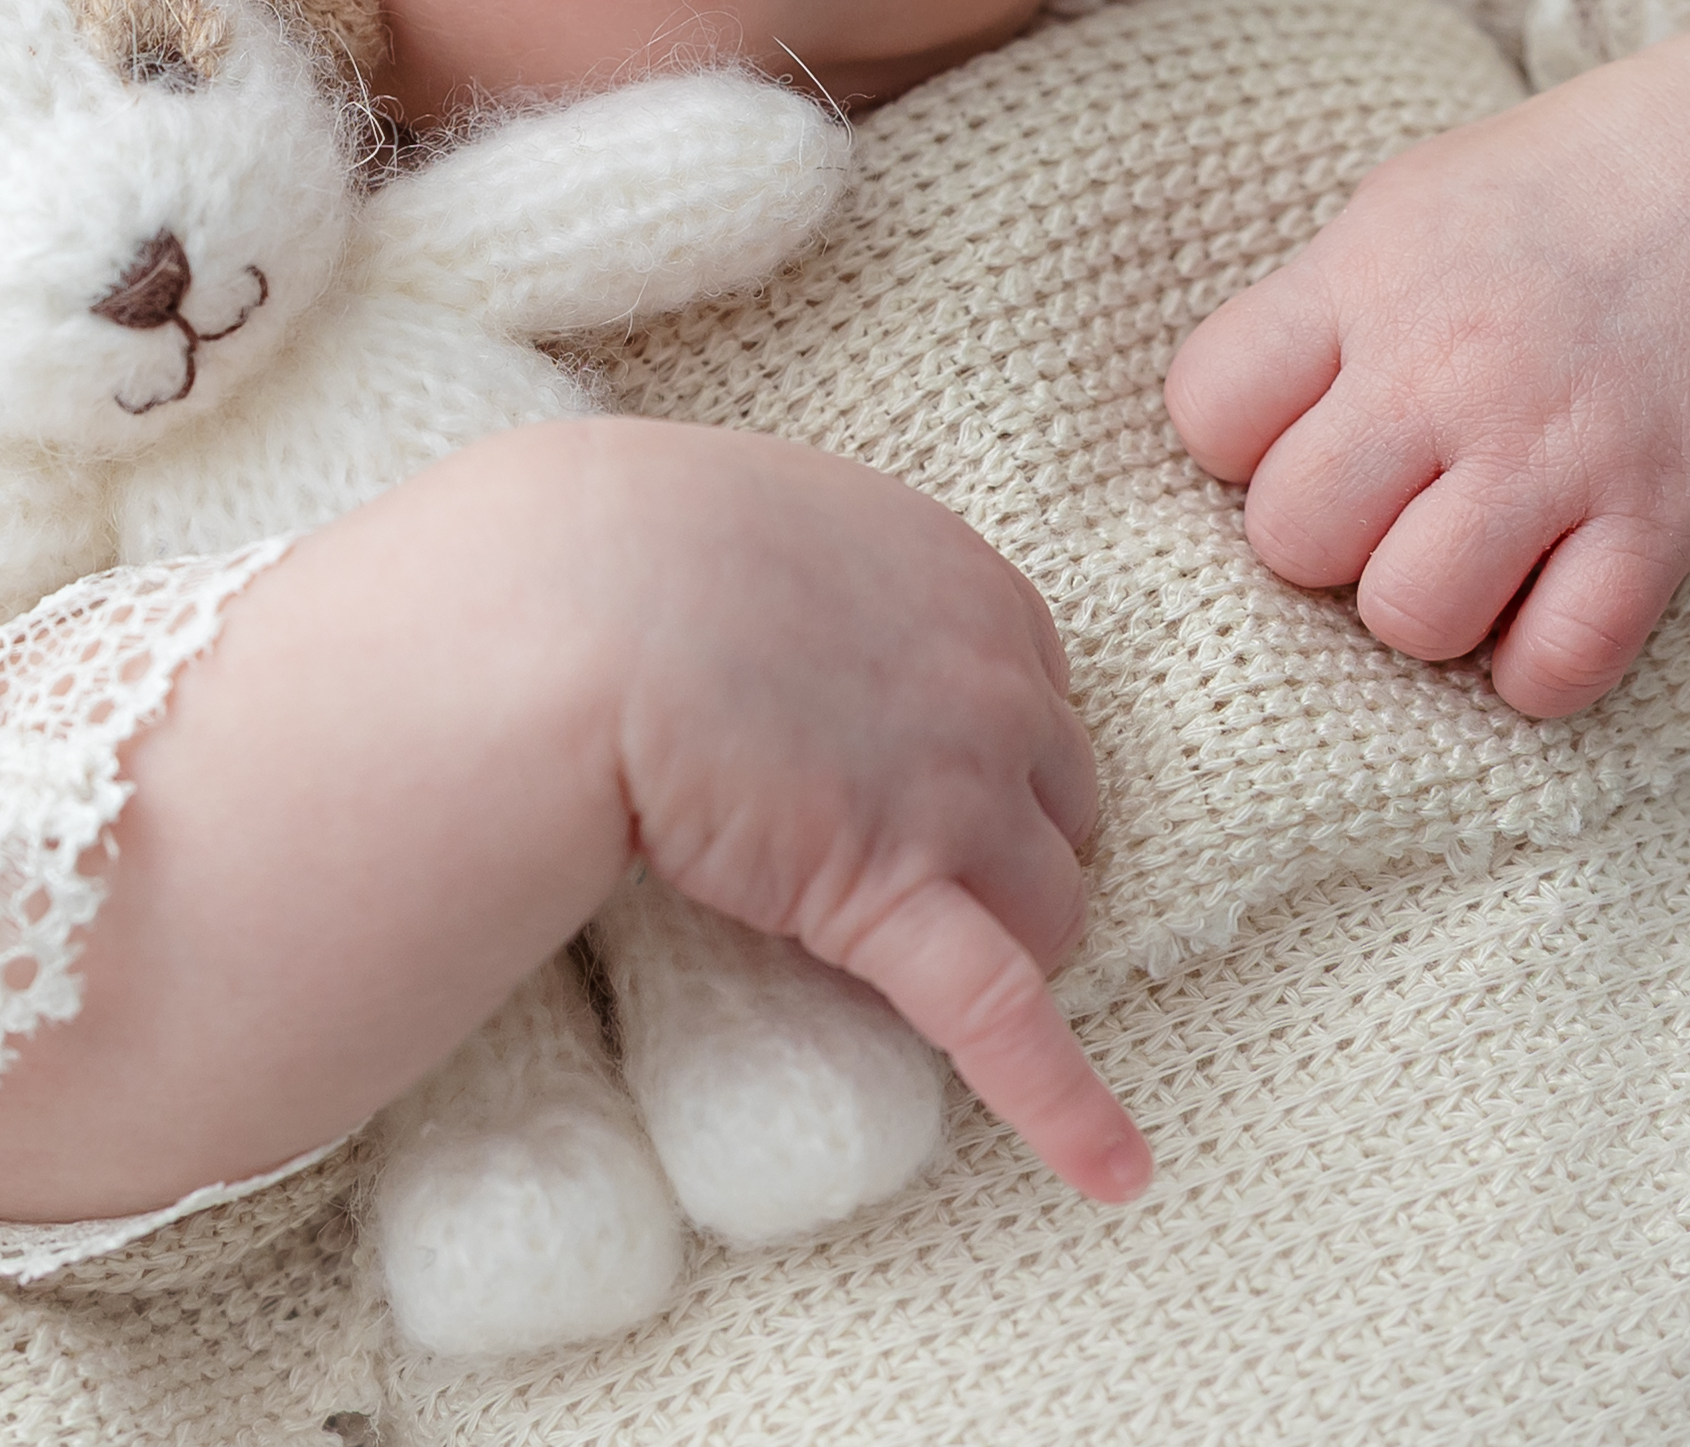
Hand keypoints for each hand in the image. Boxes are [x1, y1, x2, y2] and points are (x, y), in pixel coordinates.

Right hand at [551, 419, 1150, 1206]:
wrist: (572, 601)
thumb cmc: (620, 543)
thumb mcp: (754, 513)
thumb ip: (809, 567)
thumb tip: (766, 609)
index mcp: (966, 581)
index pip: (1034, 693)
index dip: (986, 755)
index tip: (928, 782)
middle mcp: (995, 682)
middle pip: (1060, 802)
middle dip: (1008, 848)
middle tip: (914, 873)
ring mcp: (960, 792)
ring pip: (1050, 907)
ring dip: (1004, 944)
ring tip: (922, 970)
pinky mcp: (895, 896)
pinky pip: (1005, 1018)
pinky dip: (1068, 1104)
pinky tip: (1117, 1176)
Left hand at [1165, 28, 1689, 718]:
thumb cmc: (1549, 203)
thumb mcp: (1402, 210)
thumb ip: (1313, 315)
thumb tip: (1231, 443)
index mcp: (1365, 275)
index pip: (1208, 413)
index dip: (1240, 449)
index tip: (1307, 432)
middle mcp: (1447, 362)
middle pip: (1291, 538)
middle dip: (1328, 543)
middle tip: (1393, 504)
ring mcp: (1557, 442)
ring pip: (1408, 616)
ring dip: (1428, 612)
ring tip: (1469, 557)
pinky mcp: (1663, 513)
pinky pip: (1558, 662)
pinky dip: (1541, 670)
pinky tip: (1551, 611)